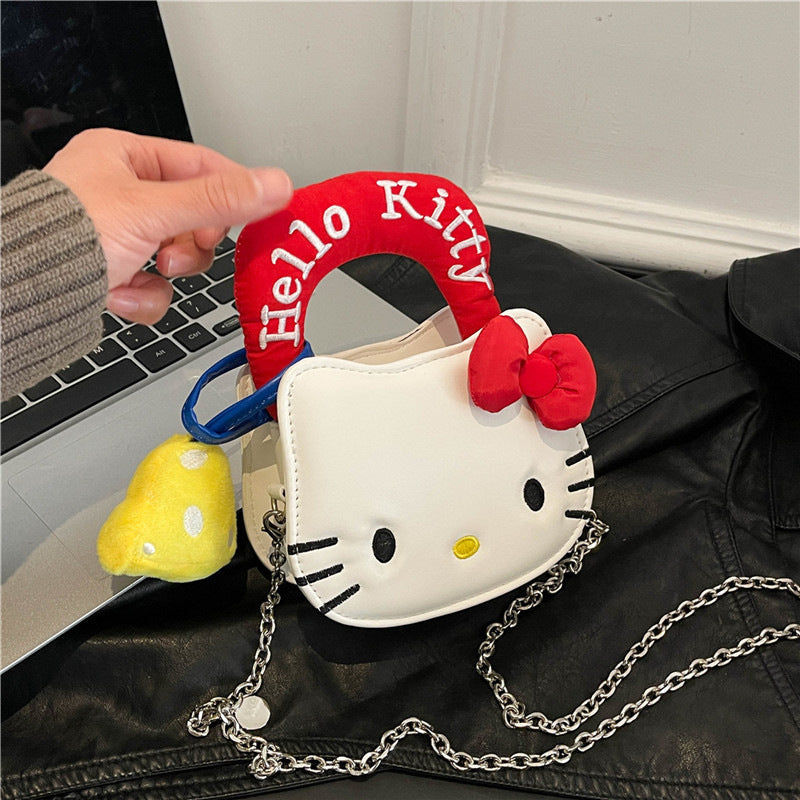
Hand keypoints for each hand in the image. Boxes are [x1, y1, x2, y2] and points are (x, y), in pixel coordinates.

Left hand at [42, 128, 292, 324]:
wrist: (24, 294)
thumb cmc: (65, 237)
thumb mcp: (153, 211)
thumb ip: (219, 200)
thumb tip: (274, 185)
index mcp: (121, 157)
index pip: (198, 165)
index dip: (231, 189)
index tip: (259, 208)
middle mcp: (119, 192)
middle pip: (192, 216)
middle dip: (190, 242)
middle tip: (184, 248)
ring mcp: (116, 234)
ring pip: (176, 256)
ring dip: (168, 273)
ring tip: (147, 271)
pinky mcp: (113, 271)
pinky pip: (154, 285)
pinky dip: (145, 295)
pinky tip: (120, 293)